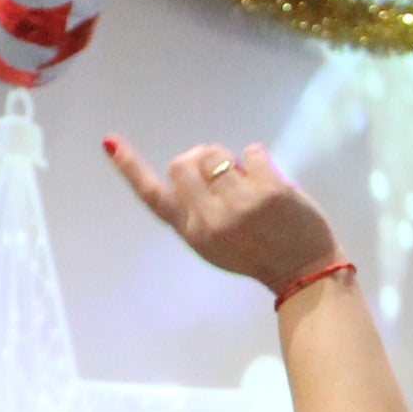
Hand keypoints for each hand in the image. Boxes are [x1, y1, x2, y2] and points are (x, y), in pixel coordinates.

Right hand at [104, 137, 341, 292]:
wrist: (302, 269)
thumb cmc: (256, 254)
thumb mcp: (213, 243)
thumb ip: (195, 209)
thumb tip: (189, 161)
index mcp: (193, 233)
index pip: (154, 197)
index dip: (130, 168)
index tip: (110, 142)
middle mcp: (211, 219)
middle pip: (183, 161)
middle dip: (200, 160)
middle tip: (222, 178)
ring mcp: (240, 204)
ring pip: (215, 152)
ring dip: (229, 160)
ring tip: (247, 185)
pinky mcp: (268, 190)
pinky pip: (251, 151)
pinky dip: (259, 161)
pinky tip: (270, 184)